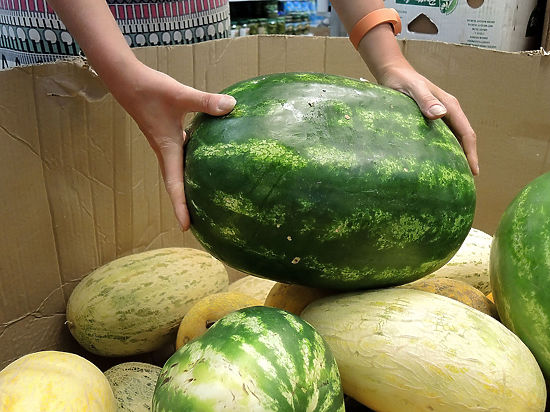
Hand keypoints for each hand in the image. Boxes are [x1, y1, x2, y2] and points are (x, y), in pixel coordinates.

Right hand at [111, 62, 235, 230]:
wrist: (127, 80)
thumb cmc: (151, 89)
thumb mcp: (180, 95)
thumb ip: (205, 101)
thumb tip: (232, 105)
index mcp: (168, 149)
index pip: (174, 184)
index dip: (179, 206)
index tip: (186, 227)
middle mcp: (166, 152)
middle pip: (174, 185)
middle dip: (183, 205)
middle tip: (195, 225)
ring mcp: (166, 145)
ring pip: (177, 173)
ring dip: (186, 188)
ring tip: (201, 202)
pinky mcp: (168, 135)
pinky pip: (181, 158)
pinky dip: (191, 167)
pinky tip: (205, 163)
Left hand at [376, 63, 478, 175]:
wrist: (393, 73)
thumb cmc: (402, 81)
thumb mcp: (413, 90)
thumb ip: (425, 101)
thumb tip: (440, 114)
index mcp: (450, 106)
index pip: (466, 133)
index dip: (471, 153)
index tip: (473, 172)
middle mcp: (448, 111)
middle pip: (463, 138)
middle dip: (467, 158)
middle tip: (466, 181)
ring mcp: (440, 115)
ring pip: (454, 138)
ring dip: (457, 155)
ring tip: (455, 176)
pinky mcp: (430, 118)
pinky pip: (443, 137)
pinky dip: (445, 150)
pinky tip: (439, 162)